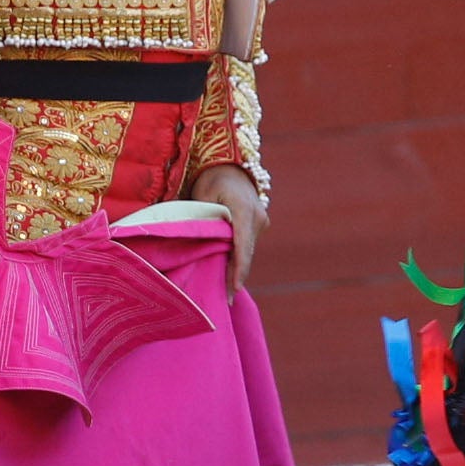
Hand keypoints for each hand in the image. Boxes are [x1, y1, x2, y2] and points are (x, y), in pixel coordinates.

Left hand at [188, 164, 264, 287]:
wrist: (231, 165)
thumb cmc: (212, 179)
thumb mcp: (203, 196)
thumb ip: (205, 221)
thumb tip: (203, 246)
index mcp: (243, 209)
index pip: (241, 245)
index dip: (238, 269)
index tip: (234, 288)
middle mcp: (258, 217)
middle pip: (246, 253)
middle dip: (236, 275)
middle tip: (226, 300)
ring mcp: (261, 221)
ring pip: (247, 250)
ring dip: (237, 267)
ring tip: (226, 292)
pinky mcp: (259, 224)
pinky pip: (247, 245)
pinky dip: (238, 257)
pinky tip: (229, 274)